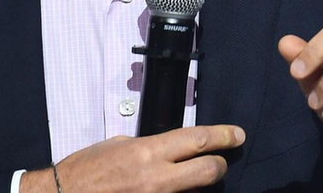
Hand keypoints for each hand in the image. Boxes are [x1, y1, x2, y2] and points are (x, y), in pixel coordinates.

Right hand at [20, 124, 244, 192]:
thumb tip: (170, 150)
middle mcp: (156, 178)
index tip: (237, 134)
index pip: (198, 139)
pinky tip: (174, 190)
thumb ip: (149, 146)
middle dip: (220, 163)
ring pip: (196, 192)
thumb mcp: (118, 145)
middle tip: (220, 159)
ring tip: (189, 178)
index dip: (224, 135)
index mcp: (147, 152)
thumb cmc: (85, 170)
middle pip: (210, 170)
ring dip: (198, 185)